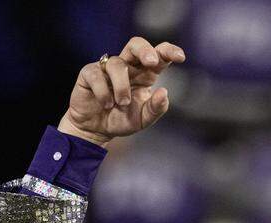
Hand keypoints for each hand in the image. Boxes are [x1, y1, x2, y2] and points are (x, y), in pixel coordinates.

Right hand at [58, 37, 185, 146]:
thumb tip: (164, 92)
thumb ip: (155, 109)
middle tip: (151, 63)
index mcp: (145, 74)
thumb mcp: (143, 119)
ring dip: (122, 86)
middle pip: (135, 44)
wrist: (96, 130)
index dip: (169, 51)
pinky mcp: (89, 73)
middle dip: (145, 50)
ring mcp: (107, 68)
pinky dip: (103, 92)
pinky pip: (96, 74)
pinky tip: (106, 104)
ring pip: (116, 64)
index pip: (158, 55)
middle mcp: (128, 67)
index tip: (181, 57)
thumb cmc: (121, 120)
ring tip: (121, 104)